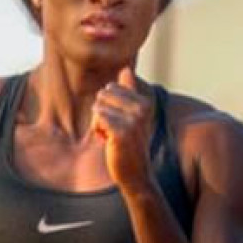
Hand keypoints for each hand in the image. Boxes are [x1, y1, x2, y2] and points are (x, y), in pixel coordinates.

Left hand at [91, 66, 153, 189]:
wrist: (135, 174)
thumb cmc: (129, 144)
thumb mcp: (131, 115)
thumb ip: (129, 91)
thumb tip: (126, 68)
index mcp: (144, 102)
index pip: (111, 88)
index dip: (109, 105)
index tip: (119, 121)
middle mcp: (141, 109)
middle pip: (103, 95)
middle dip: (102, 112)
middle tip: (114, 130)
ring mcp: (132, 120)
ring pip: (98, 107)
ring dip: (99, 123)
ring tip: (111, 136)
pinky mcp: (121, 132)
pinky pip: (98, 118)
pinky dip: (98, 131)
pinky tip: (108, 141)